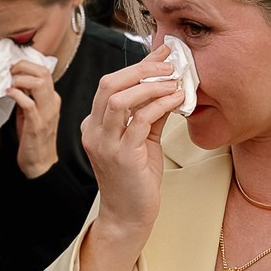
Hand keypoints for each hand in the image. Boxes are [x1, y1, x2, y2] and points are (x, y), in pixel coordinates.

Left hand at [9, 56, 61, 176]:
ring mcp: (46, 113)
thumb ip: (27, 95)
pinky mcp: (37, 124)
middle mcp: (52, 102)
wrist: (39, 162)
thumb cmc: (33, 136)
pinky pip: (28, 103)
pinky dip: (16, 94)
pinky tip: (7, 93)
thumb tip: (14, 78)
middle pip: (43, 72)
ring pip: (39, 83)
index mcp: (52, 98)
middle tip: (8, 72)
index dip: (25, 65)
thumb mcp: (31, 111)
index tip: (11, 68)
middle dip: (23, 67)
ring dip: (19, 79)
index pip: (44, 70)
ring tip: (8, 83)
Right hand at [76, 50, 186, 270]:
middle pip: (110, 84)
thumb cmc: (136, 179)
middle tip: (169, 65)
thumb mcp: (143, 140)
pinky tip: (177, 100)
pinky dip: (160, 105)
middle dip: (142, 69)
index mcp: (94, 124)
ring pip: (119, 99)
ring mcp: (105, 144)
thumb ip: (151, 112)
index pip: (110, 83)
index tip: (163, 54)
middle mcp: (94, 131)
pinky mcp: (122, 157)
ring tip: (175, 82)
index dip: (138, 65)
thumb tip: (168, 84)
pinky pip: (140, 121)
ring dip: (151, 86)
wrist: (128, 217)